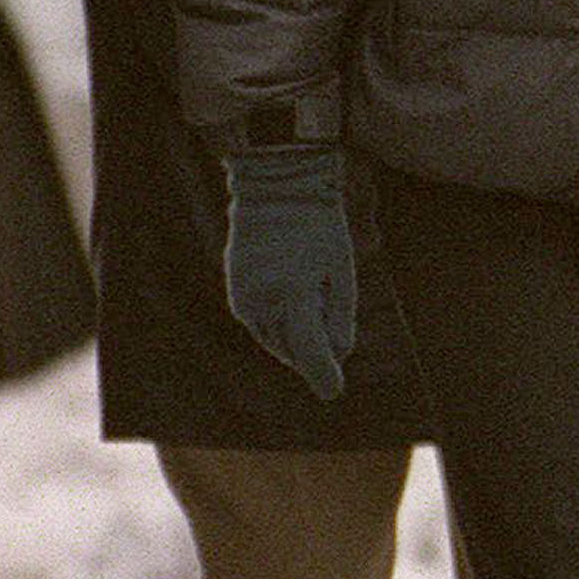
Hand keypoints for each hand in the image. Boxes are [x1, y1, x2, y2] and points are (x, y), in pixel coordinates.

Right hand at [222, 143, 356, 399]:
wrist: (276, 186)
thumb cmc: (320, 224)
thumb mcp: (341, 267)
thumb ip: (340, 315)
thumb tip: (339, 356)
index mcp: (294, 291)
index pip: (309, 349)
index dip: (323, 374)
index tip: (335, 393)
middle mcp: (263, 299)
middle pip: (292, 349)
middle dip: (313, 353)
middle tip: (333, 343)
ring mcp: (245, 297)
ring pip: (273, 341)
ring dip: (295, 342)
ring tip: (313, 312)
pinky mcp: (236, 293)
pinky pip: (260, 325)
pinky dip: (278, 327)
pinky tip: (293, 307)